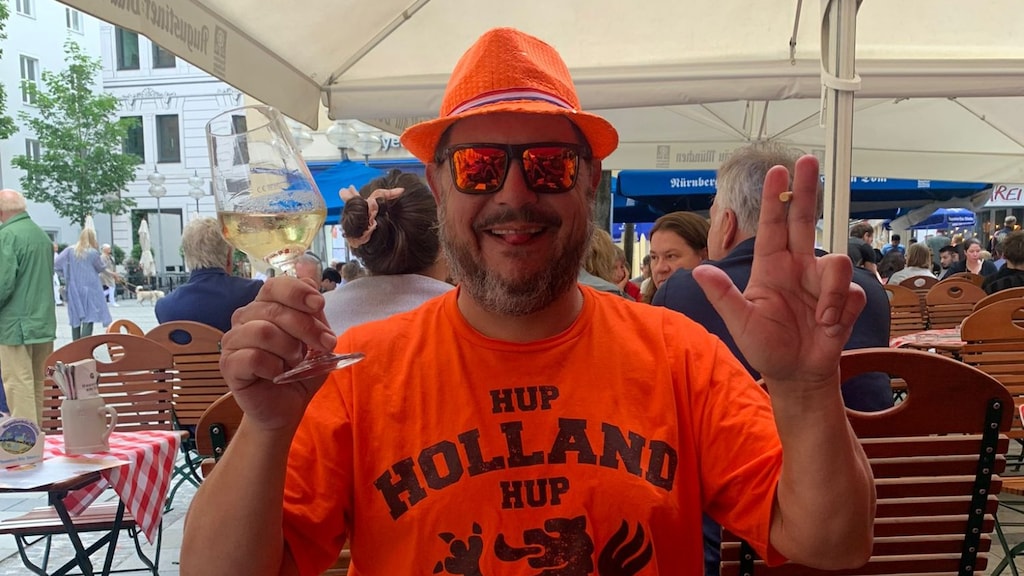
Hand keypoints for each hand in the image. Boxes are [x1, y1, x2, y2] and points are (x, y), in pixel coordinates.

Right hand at [219, 276, 338, 430]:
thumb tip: (311, 277)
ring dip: (289, 348)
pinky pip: (252, 357)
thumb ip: (314, 313)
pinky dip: (274, 367)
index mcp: (264, 306)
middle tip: (324, 345)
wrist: (285, 408)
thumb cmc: (299, 372)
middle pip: (274, 309)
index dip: (297, 292)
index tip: (319, 305)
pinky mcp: (228, 365)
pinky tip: (278, 375)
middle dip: (306, 327)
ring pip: (263, 331)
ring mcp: (233, 341)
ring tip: (295, 363)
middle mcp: (245, 318)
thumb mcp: (316, 341)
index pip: (274, 285)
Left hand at [693, 155, 865, 385]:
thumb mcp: (740, 321)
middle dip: (806, 190)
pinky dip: (840, 310)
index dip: (774, 199)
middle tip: (807, 160)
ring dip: (831, 291)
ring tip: (820, 318)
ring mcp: (822, 282)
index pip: (772, 226)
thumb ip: (723, 295)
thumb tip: (700, 270)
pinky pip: (852, 291)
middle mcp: (797, 267)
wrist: (796, 374)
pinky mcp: (845, 299)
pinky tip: (829, 326)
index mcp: (771, 268)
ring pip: (837, 261)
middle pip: (805, 220)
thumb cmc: (765, 346)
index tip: (776, 171)